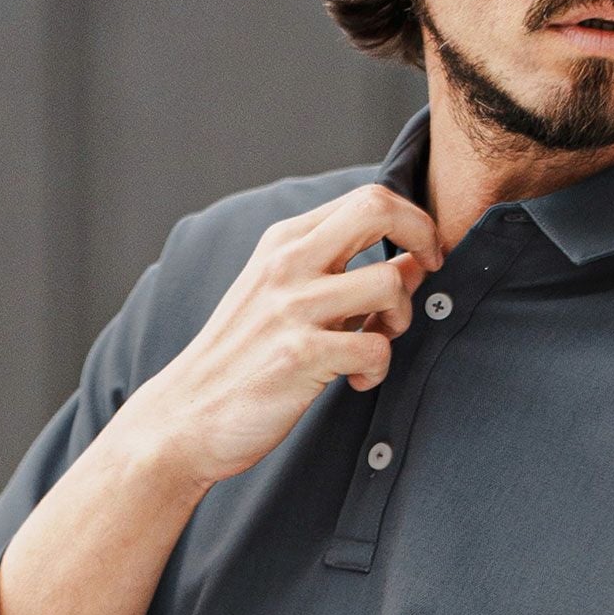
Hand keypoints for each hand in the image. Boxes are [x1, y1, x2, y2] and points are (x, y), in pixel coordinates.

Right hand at [126, 182, 442, 488]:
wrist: (186, 418)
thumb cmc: (243, 359)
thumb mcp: (285, 299)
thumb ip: (344, 275)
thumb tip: (415, 261)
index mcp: (283, 242)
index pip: (366, 196)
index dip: (413, 221)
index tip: (422, 255)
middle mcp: (286, 263)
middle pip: (379, 209)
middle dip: (423, 237)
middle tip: (427, 273)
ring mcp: (292, 307)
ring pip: (389, 282)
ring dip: (400, 318)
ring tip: (376, 342)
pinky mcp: (300, 355)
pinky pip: (376, 348)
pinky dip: (378, 369)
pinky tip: (356, 381)